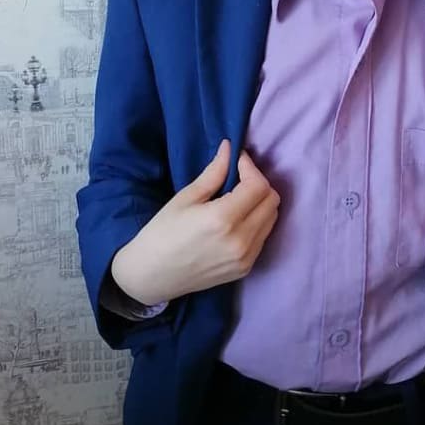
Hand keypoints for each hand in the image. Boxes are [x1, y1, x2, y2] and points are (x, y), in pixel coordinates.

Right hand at [111, 140, 279, 305]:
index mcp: (223, 219)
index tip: (237, 161)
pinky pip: (264, 236)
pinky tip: (237, 218)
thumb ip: (214, 173)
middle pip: (272, 200)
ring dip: (260, 201)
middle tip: (238, 177)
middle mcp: (240, 240)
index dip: (250, 167)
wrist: (152, 276)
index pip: (258, 185)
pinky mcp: (245, 269)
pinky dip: (257, 221)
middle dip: (258, 182)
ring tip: (238, 197)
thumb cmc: (162, 233)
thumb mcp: (185, 198)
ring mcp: (245, 258)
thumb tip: (230, 147)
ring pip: (272, 218)